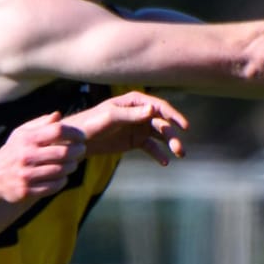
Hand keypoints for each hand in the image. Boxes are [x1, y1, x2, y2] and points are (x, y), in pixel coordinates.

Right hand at [0, 112, 84, 203]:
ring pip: (62, 170)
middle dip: (78, 151)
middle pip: (64, 152)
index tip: (81, 136)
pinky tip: (62, 175)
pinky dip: (62, 180)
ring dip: (72, 166)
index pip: (57, 131)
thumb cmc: (14, 151)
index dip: (74, 133)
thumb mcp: (22, 133)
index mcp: (26, 139)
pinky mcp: (27, 191)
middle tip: (81, 150)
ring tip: (72, 163)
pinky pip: (55, 186)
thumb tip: (58, 115)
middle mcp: (26, 156)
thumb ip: (41, 124)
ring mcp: (26, 175)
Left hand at [67, 91, 189, 165]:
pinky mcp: (136, 141)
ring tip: (179, 155)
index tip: (184, 127)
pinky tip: (164, 162)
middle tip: (180, 150)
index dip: (173, 116)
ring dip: (170, 144)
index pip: (159, 107)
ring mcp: (139, 127)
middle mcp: (140, 113)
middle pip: (162, 123)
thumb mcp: (111, 117)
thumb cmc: (92, 123)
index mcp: (135, 102)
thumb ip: (132, 115)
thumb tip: (153, 111)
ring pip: (160, 135)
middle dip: (172, 135)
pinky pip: (152, 148)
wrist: (79, 141)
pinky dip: (159, 154)